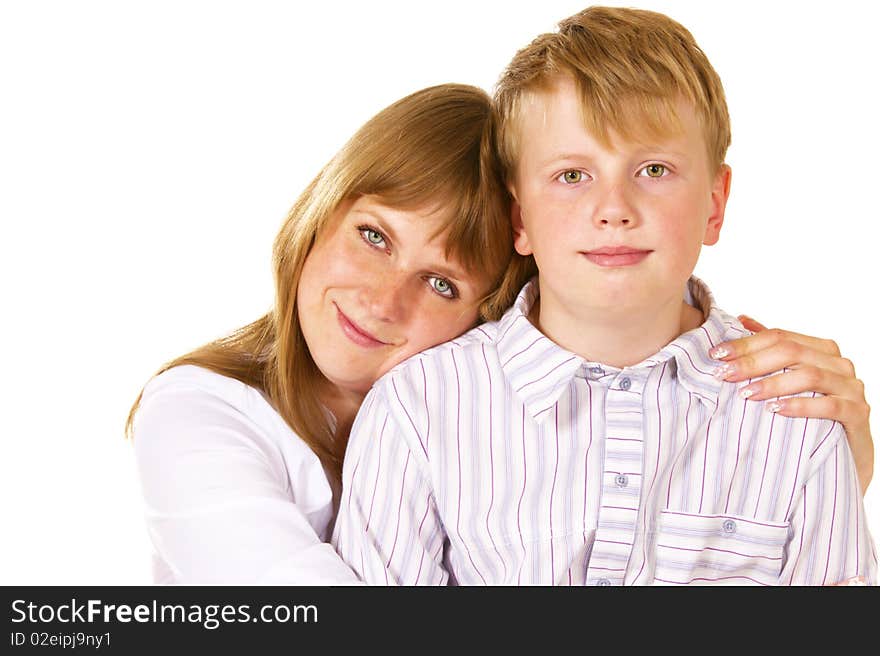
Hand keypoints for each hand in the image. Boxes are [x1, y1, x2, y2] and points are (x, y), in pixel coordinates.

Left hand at [708, 315, 872, 494]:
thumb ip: (772, 349)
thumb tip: (741, 320)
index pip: (779, 336)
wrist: (847, 454)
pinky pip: (828, 405)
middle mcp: (839, 364)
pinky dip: (800, 405)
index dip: (746, 344)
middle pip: (791, 352)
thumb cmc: (814, 412)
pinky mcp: (858, 412)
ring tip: (745, 394)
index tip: (716, 354)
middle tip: (724, 374)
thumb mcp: (791, 378)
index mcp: (821, 349)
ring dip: (773, 383)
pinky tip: (776, 410)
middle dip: (753, 362)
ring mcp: (851, 387)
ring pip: (809, 375)